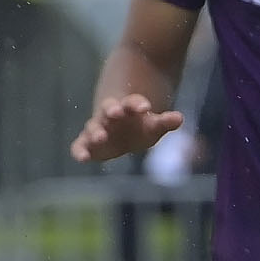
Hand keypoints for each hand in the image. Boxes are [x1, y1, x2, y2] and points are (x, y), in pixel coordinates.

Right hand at [70, 92, 184, 164]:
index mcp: (127, 107)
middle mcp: (110, 115)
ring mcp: (97, 128)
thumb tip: (179, 118)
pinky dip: (79, 150)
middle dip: (112, 109)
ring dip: (96, 130)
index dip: (137, 103)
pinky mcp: (88, 143)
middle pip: (109, 108)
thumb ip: (164, 122)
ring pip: (94, 125)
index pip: (132, 102)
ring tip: (100, 137)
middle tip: (116, 112)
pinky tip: (82, 158)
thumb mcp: (154, 126)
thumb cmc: (139, 128)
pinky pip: (80, 145)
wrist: (121, 132)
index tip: (145, 107)